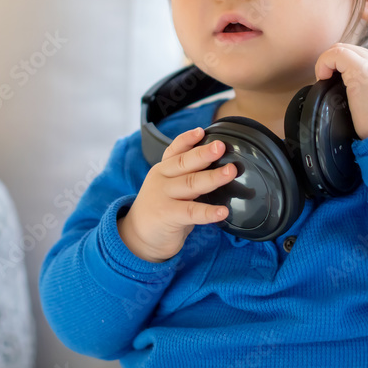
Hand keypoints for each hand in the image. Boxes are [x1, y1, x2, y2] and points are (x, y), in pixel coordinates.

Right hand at [117, 127, 232, 262]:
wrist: (137, 237)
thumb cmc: (161, 208)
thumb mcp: (170, 187)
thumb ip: (187, 176)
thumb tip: (221, 166)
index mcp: (163, 170)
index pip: (175, 150)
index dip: (187, 139)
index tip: (202, 131)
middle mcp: (162, 179)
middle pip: (184, 163)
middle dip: (204, 154)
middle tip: (221, 146)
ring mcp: (163, 197)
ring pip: (190, 184)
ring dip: (212, 177)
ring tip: (230, 172)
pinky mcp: (167, 216)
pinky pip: (191, 212)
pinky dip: (208, 212)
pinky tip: (222, 211)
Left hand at [315, 43, 367, 139]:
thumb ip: (363, 93)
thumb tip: (345, 99)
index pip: (354, 55)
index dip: (338, 66)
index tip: (331, 85)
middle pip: (346, 49)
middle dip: (331, 63)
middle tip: (326, 84)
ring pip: (340, 48)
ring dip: (326, 64)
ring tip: (325, 83)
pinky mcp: (362, 69)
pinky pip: (335, 53)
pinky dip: (323, 64)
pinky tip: (324, 80)